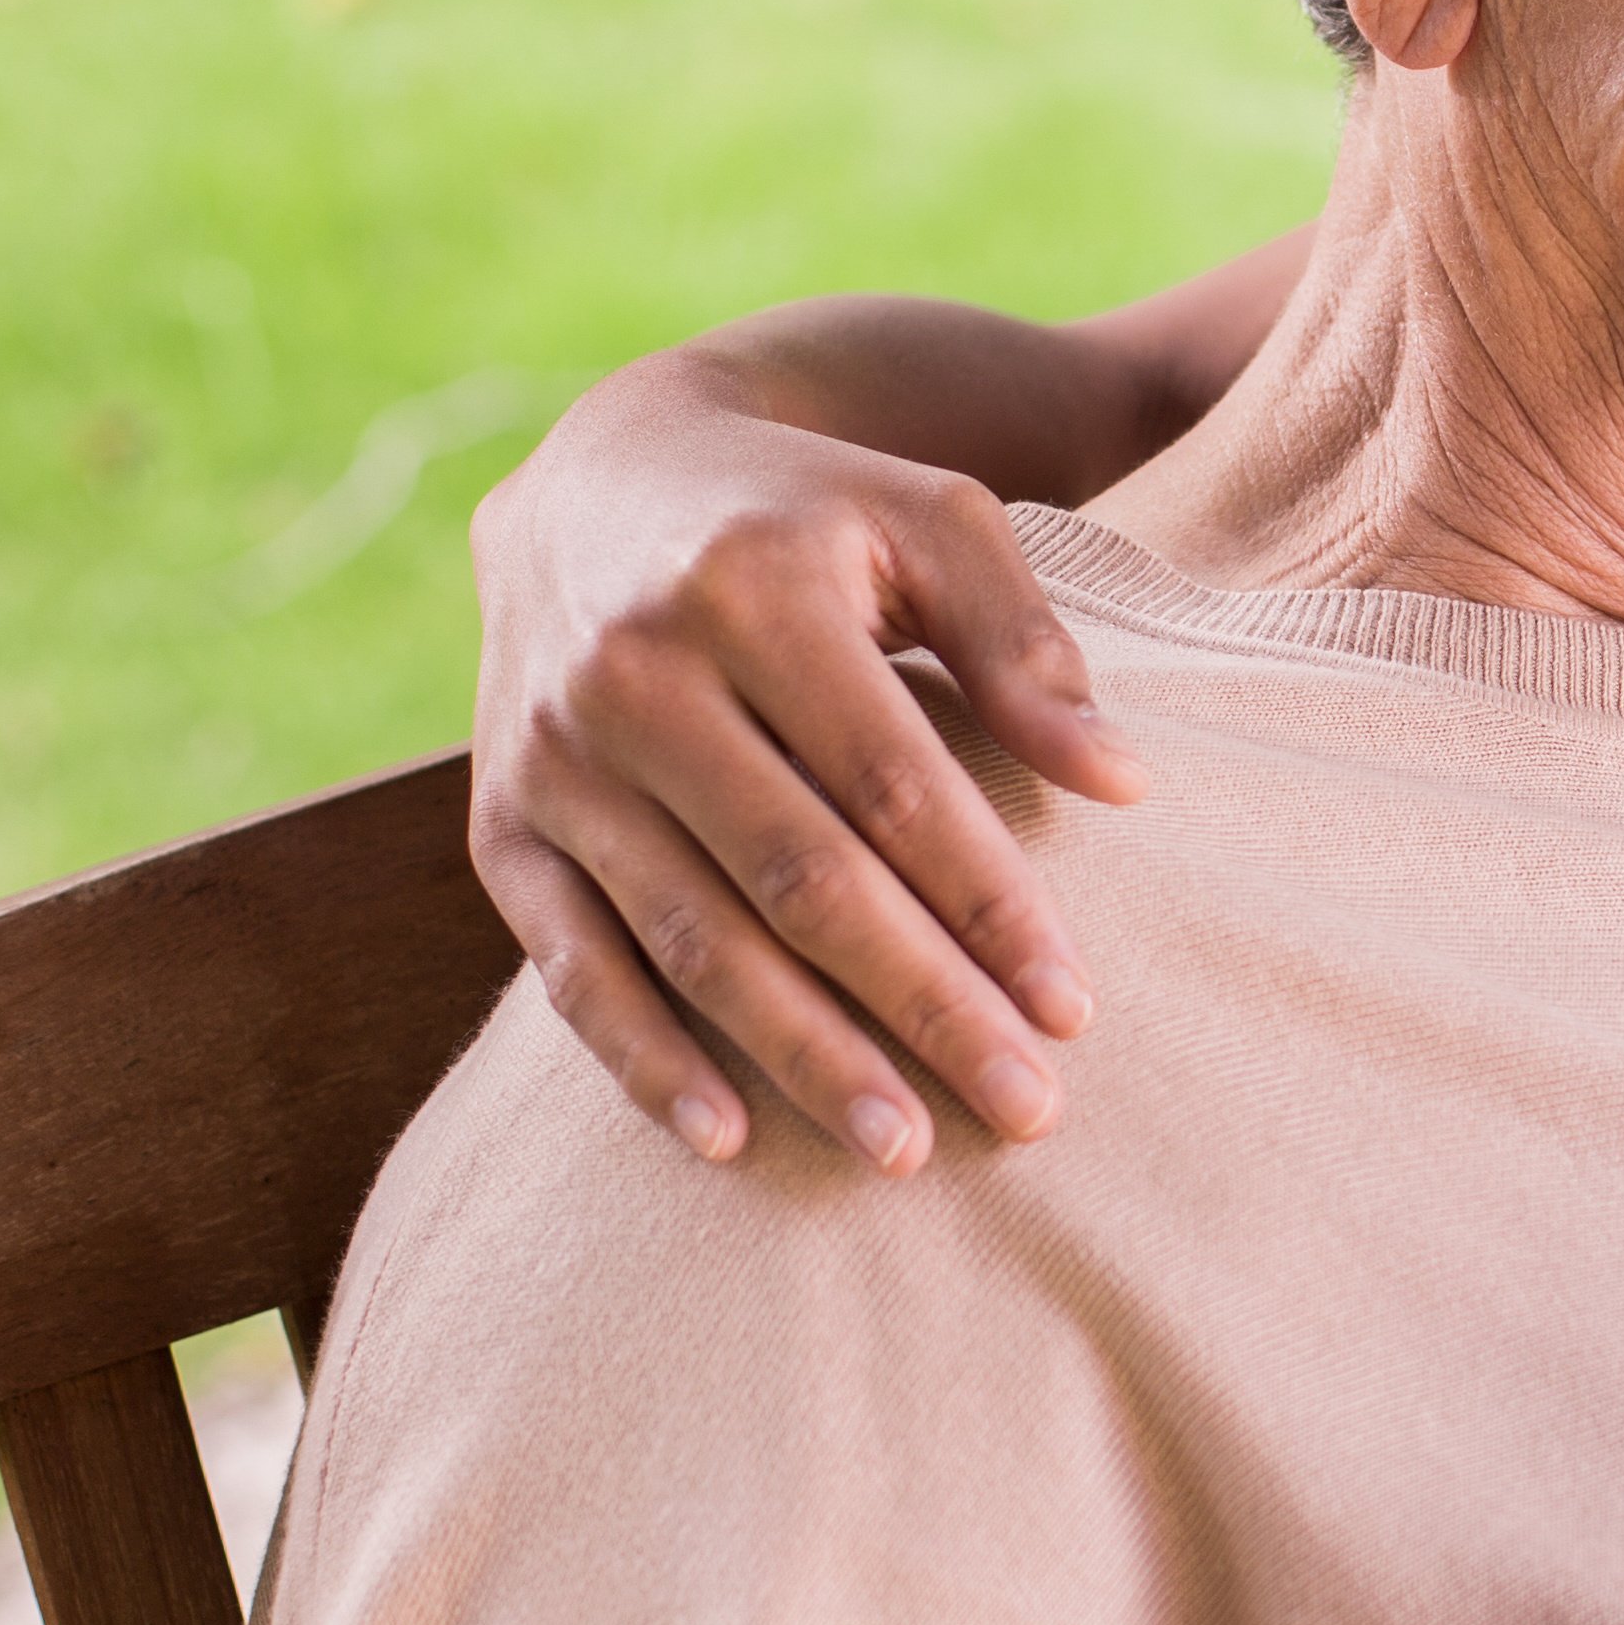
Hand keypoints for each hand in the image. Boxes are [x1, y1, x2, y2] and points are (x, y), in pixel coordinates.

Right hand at [468, 366, 1139, 1170]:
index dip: (986, 904)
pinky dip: (643, 1060)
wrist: (601, 476)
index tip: (1073, 1007)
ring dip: (801, 1056)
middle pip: (800, 879)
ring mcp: (555, 758)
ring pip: (692, 939)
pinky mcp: (501, 825)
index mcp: (753, 587)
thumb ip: (1024, 644)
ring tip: (905, 1148)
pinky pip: (570, 965)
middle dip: (920, 1006)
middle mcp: (634, 673)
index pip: (892, 783)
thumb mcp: (930, 522)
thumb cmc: (810, 515)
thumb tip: (1122, 784)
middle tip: (1025, 1110)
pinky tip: (728, 1138)